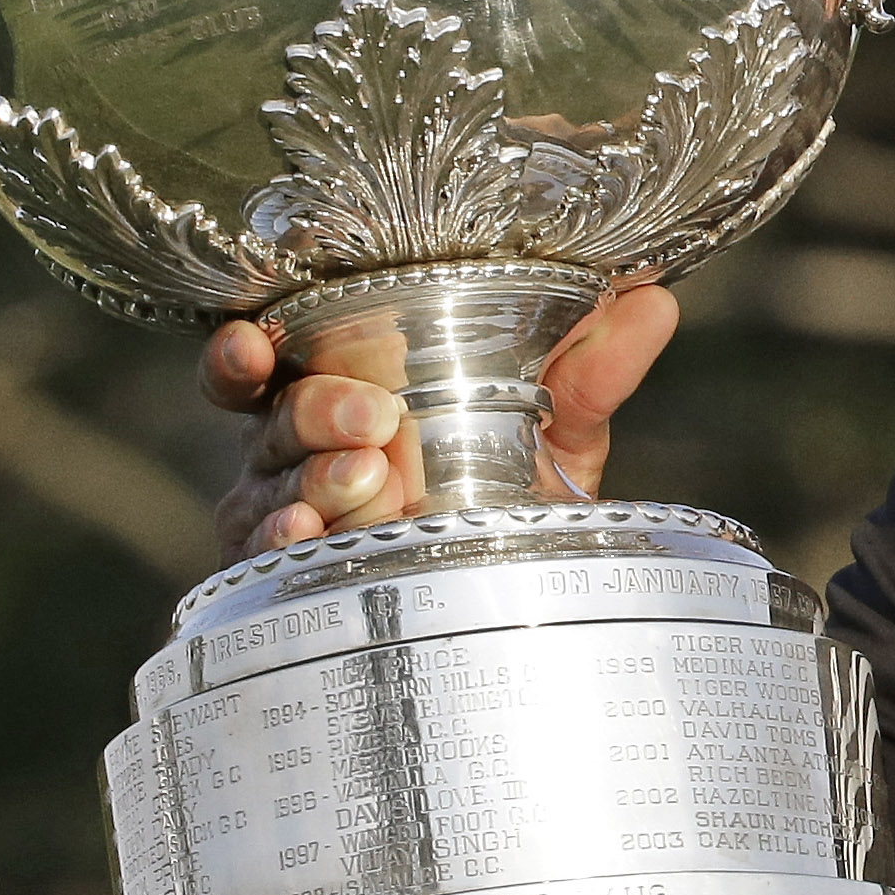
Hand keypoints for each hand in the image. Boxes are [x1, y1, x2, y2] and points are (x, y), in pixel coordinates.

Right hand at [198, 283, 680, 559]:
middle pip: (271, 418)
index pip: (265, 360)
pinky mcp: (294, 583)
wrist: (528, 594)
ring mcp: (289, 516)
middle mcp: (296, 448)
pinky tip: (311, 537)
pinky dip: (291, 547)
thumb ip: (593, 368)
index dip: (241, 350)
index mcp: (339, 389)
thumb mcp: (559, 425)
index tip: (253, 342)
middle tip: (372, 419)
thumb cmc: (514, 485)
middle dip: (312, 412)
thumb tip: (653, 300)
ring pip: (271, 490)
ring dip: (313, 481)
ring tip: (366, 480)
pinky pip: (274, 564)